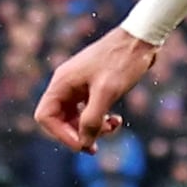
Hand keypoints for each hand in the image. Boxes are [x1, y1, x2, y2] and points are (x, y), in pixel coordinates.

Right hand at [36, 29, 155, 147]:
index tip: (82, 144)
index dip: (60, 134)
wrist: (141, 39)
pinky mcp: (93, 86)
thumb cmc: (122, 61)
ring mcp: (79, 84)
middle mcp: (67, 83)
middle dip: (78, 134)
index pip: (45, 116)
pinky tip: (116, 120)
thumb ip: (92, 119)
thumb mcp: (107, 92)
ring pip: (76, 117)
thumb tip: (84, 143)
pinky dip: (100, 119)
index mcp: (62, 82)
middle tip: (95, 147)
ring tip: (112, 127)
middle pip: (59, 119)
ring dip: (92, 128)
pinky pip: (88, 110)